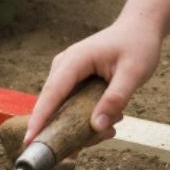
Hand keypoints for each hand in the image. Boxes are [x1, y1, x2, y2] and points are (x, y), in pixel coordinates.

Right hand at [28, 14, 162, 140]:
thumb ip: (115, 99)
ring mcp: (67, 77)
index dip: (40, 119)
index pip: (52, 94)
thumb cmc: (137, 45)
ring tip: (114, 125)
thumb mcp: (133, 73)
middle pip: (55, 107)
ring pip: (65, 112)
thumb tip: (96, 126)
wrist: (139, 29)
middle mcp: (64, 68)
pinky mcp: (74, 84)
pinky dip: (89, 119)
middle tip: (100, 138)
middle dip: (71, 130)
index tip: (29, 141)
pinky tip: (112, 120)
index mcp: (74, 61)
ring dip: (85, 127)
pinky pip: (74, 109)